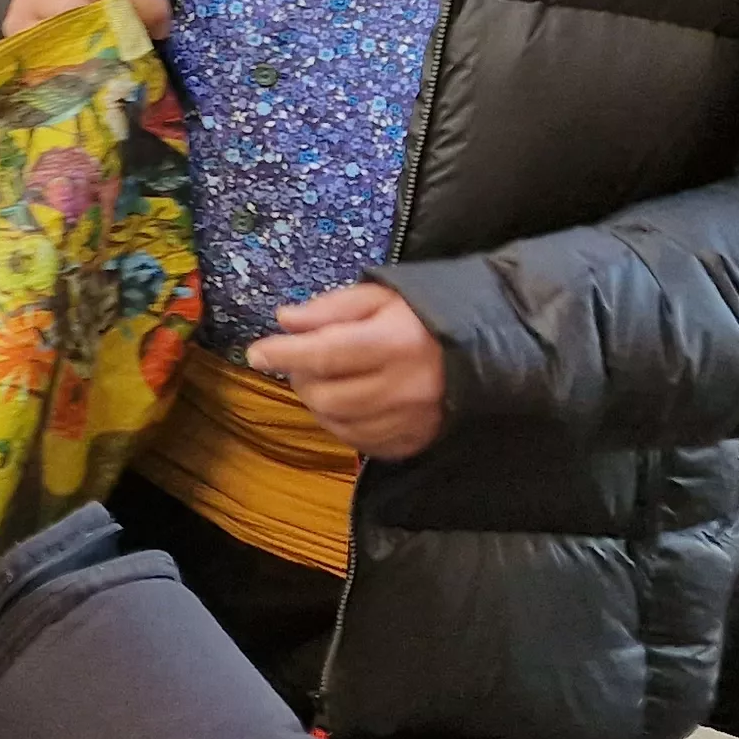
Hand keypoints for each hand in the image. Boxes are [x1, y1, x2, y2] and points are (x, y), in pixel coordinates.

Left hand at [246, 283, 448, 459]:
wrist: (482, 348)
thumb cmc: (423, 316)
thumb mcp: (379, 295)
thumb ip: (330, 308)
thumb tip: (285, 321)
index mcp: (395, 343)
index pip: (325, 354)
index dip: (285, 354)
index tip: (256, 352)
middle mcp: (404, 387)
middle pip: (326, 396)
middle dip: (300, 379)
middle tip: (300, 362)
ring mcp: (411, 420)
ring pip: (339, 424)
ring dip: (318, 402)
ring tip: (323, 380)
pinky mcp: (415, 441)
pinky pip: (361, 443)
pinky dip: (341, 424)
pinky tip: (345, 403)